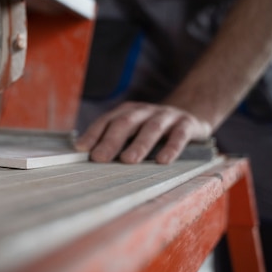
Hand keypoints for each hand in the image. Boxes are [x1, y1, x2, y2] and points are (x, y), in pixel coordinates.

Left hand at [74, 102, 211, 164]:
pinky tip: (163, 161)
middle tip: (100, 158)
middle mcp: (145, 111)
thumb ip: (115, 140)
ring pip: (151, 128)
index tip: (80, 149)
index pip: (107, 120)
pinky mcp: (187, 124)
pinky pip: (179, 135)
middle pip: (126, 123)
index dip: (93, 134)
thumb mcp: (134, 130)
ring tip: (128, 160)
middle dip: (111, 140)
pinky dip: (171, 147)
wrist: (191, 114)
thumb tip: (89, 158)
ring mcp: (166, 116)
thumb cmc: (153, 129)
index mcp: (128, 111)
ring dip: (139, 144)